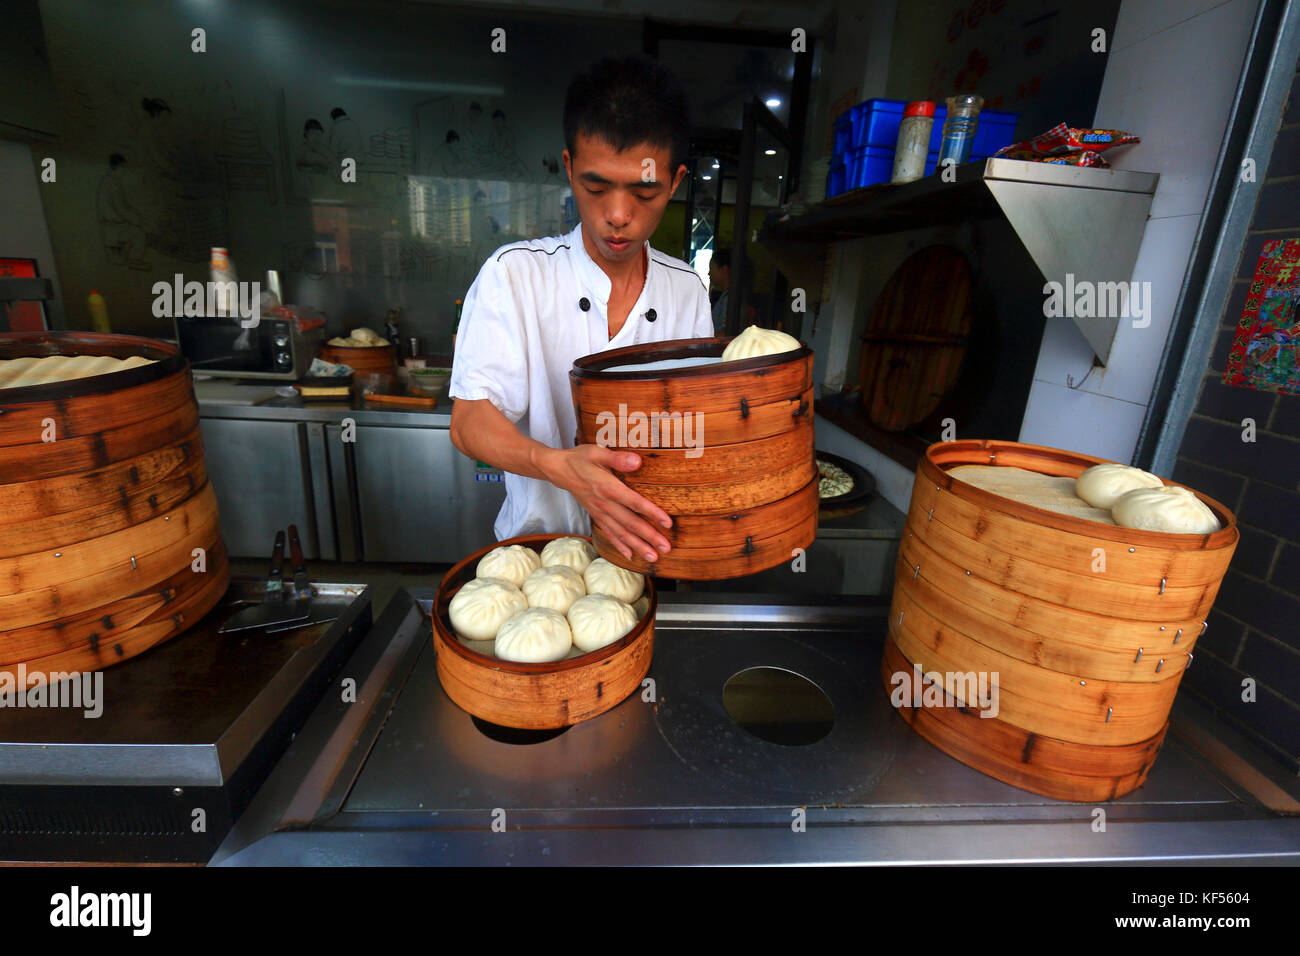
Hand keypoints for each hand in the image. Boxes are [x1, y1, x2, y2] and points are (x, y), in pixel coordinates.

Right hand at [539, 444, 671, 561]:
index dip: (652, 513)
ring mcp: (599, 512)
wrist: (558, 470)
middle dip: (649, 537)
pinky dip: (619, 546)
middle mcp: (604, 504)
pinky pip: (609, 533)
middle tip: (666, 548)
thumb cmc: (580, 458)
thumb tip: (637, 461)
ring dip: (638, 546)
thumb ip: (618, 458)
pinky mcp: (596, 515)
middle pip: (630, 523)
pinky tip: (630, 556)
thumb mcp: (598, 452)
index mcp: (608, 487)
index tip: (668, 523)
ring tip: (653, 558)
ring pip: (621, 533)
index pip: (634, 502)